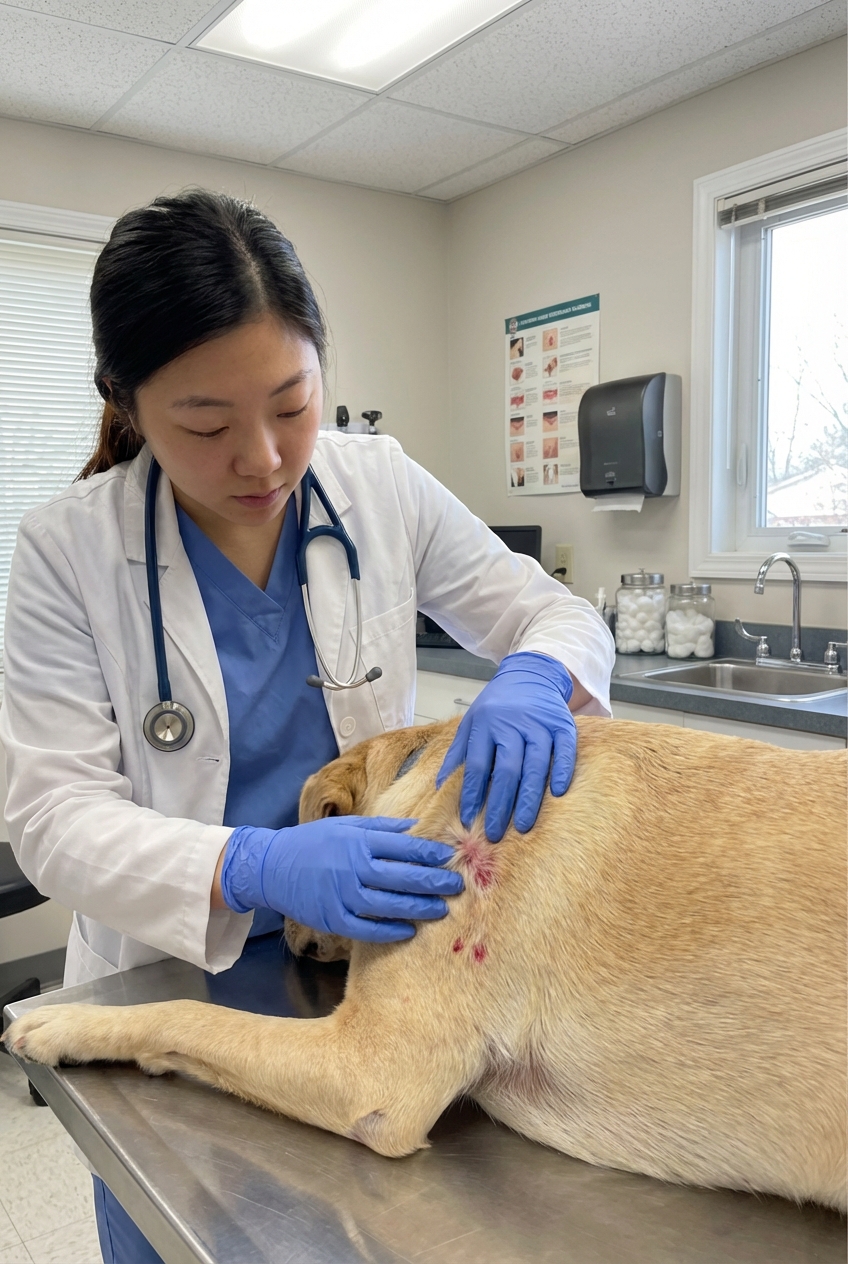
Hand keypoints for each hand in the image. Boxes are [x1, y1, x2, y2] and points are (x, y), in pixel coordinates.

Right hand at [220, 818, 463, 942]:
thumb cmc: (314, 842)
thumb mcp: (346, 825)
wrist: (272, 866)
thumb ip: (382, 828)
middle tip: (456, 885)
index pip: (402, 846)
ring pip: (387, 904)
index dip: (429, 853)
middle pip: (400, 876)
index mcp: (357, 840)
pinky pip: (365, 929)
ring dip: (417, 908)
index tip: (450, 857)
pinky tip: (408, 931)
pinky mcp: (331, 918)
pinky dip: (388, 931)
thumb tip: (416, 828)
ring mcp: (341, 895)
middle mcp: (351, 867)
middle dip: (432, 881)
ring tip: (440, 909)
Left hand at [436, 652, 576, 842]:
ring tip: (523, 826)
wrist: (531, 674)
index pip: (478, 765)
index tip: (468, 819)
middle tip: (495, 834)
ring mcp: (539, 724)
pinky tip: (559, 793)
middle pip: (507, 770)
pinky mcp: (563, 724)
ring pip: (536, 765)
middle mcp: (512, 724)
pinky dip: (563, 771)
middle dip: (500, 805)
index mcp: (486, 725)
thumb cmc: (497, 705)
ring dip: (529, 798)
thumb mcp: (471, 722)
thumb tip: (439, 785)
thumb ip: (458, 752)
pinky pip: (565, 750)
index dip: (473, 794)